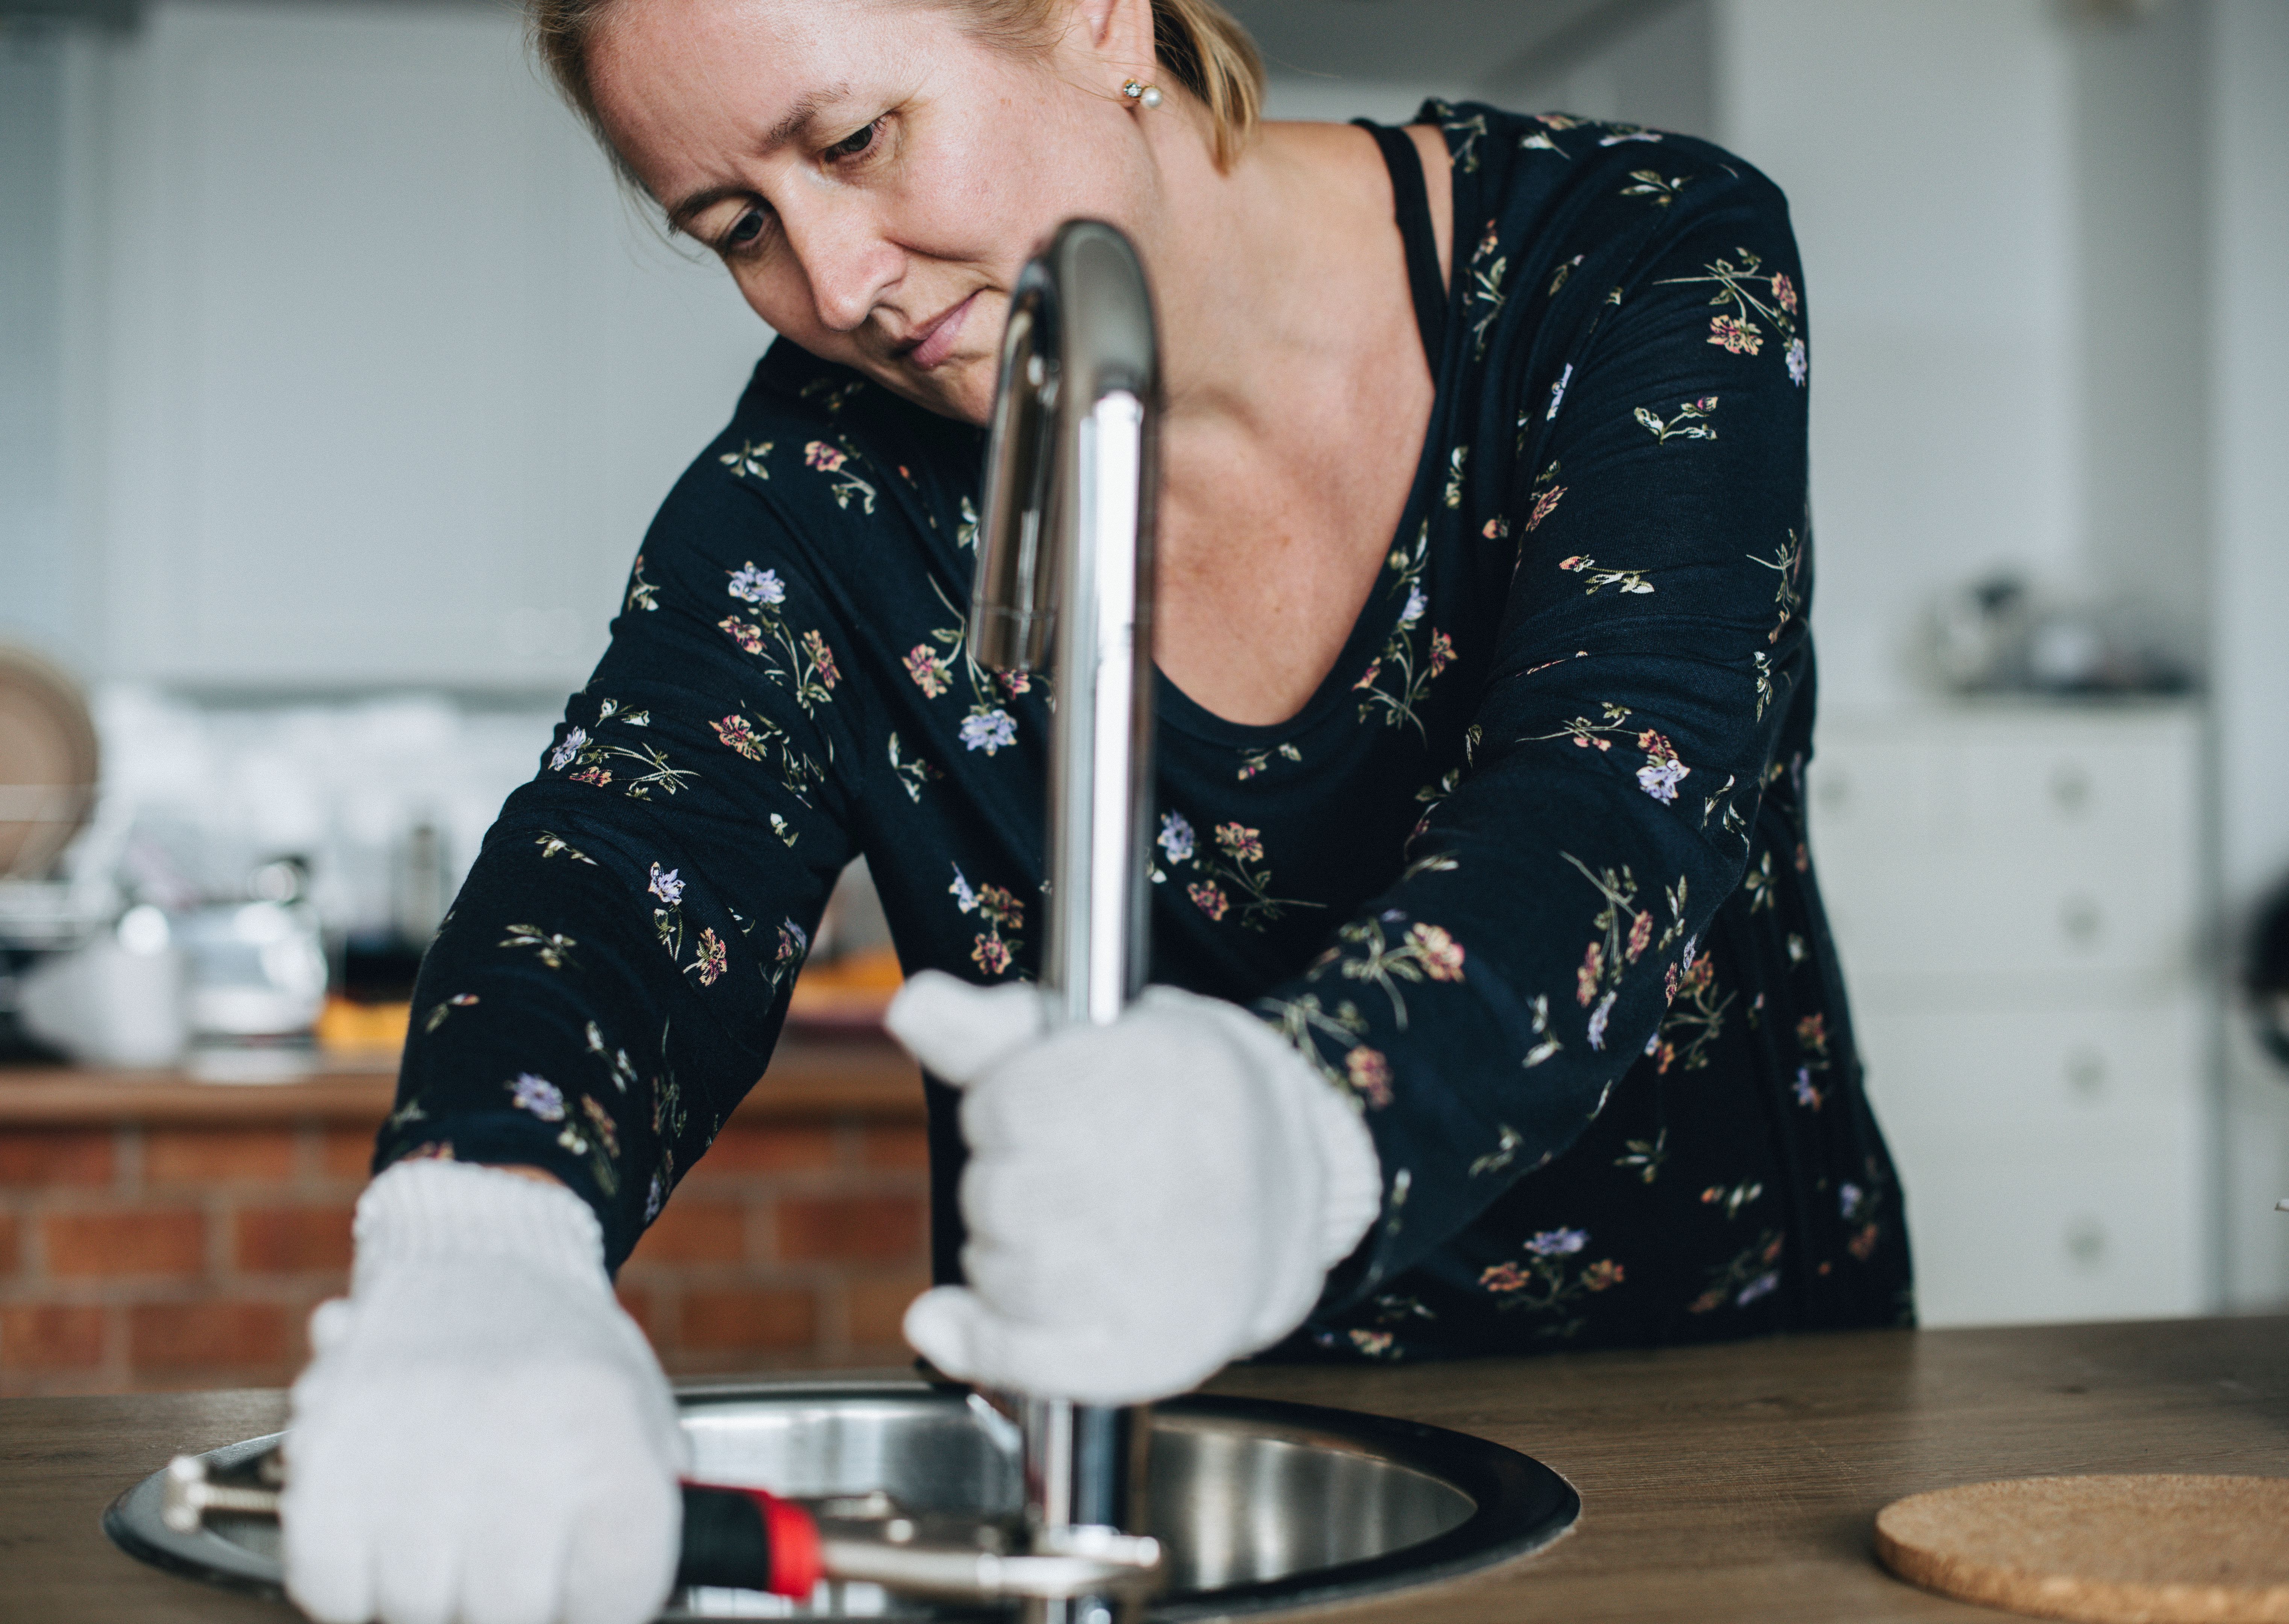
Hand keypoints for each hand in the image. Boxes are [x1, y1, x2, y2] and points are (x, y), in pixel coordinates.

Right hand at [282, 1161, 687, 1623]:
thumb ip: (645, 1513)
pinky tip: (384, 1530)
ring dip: (432, 1586)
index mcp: (608, 1430)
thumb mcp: (641, 1416)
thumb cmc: (565, 1355)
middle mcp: (518, 1435)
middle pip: (512, 1612)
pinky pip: (330, 1581)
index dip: (598, 1604)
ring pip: (416, 1605)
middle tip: (507, 1561)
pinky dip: (350, 1577)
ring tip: (449, 1526)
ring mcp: (415, 1441)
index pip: (616, 1593)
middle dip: (507, 1599)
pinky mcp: (329, 1447)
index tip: (584, 1593)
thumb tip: (625, 1605)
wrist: (481, 1254)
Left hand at [885, 972, 1381, 1404]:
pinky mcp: (1149, 1354)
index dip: (1008, 1107)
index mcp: (1163, 1083)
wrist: (1286, 1201)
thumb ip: (1000, 1025)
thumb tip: (912, 1006)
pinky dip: (978, 1339)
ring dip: (1001, 1253)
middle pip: (997, 1194)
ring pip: (1001, 1271)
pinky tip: (964, 1318)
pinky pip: (1020, 1355)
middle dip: (1005, 1181)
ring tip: (1063, 1233)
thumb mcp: (1105, 1036)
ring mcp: (1160, 1280)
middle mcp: (1169, 1185)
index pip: (1003, 1106)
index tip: (1051, 1107)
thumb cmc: (1181, 1105)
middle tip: (1062, 1175)